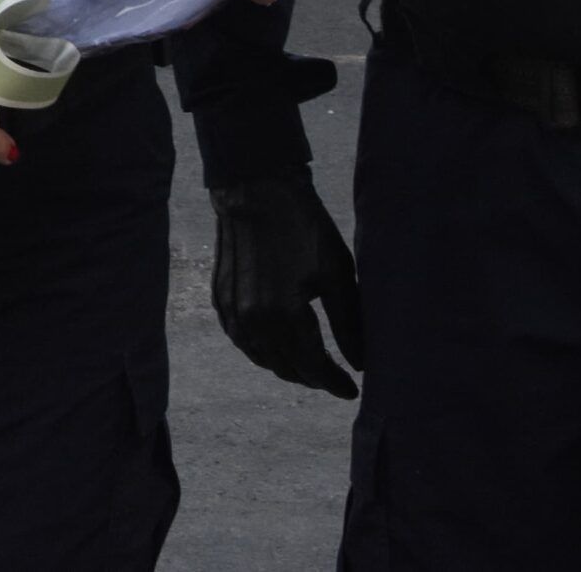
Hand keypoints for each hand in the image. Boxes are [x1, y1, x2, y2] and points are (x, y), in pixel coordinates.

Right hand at [209, 176, 364, 397]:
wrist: (257, 189)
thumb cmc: (303, 226)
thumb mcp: (337, 273)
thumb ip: (348, 324)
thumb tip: (360, 364)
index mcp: (284, 315)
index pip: (313, 367)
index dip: (334, 383)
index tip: (352, 390)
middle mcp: (252, 321)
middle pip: (286, 368)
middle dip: (313, 378)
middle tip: (335, 377)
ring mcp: (231, 312)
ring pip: (263, 359)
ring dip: (288, 367)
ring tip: (311, 364)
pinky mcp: (221, 300)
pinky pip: (243, 341)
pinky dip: (263, 350)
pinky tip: (280, 344)